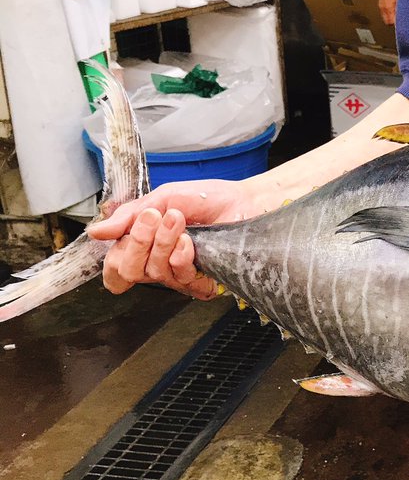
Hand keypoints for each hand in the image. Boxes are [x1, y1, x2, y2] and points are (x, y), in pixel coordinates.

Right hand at [87, 179, 253, 298]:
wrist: (242, 200)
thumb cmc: (202, 199)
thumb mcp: (161, 199)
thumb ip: (129, 216)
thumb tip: (95, 232)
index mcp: (144, 247)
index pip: (115, 271)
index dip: (113, 260)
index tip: (123, 234)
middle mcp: (159, 265)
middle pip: (130, 272)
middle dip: (138, 242)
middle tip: (155, 216)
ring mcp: (180, 275)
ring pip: (154, 273)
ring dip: (163, 242)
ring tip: (179, 220)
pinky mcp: (202, 281)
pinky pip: (180, 279)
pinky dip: (181, 257)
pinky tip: (191, 241)